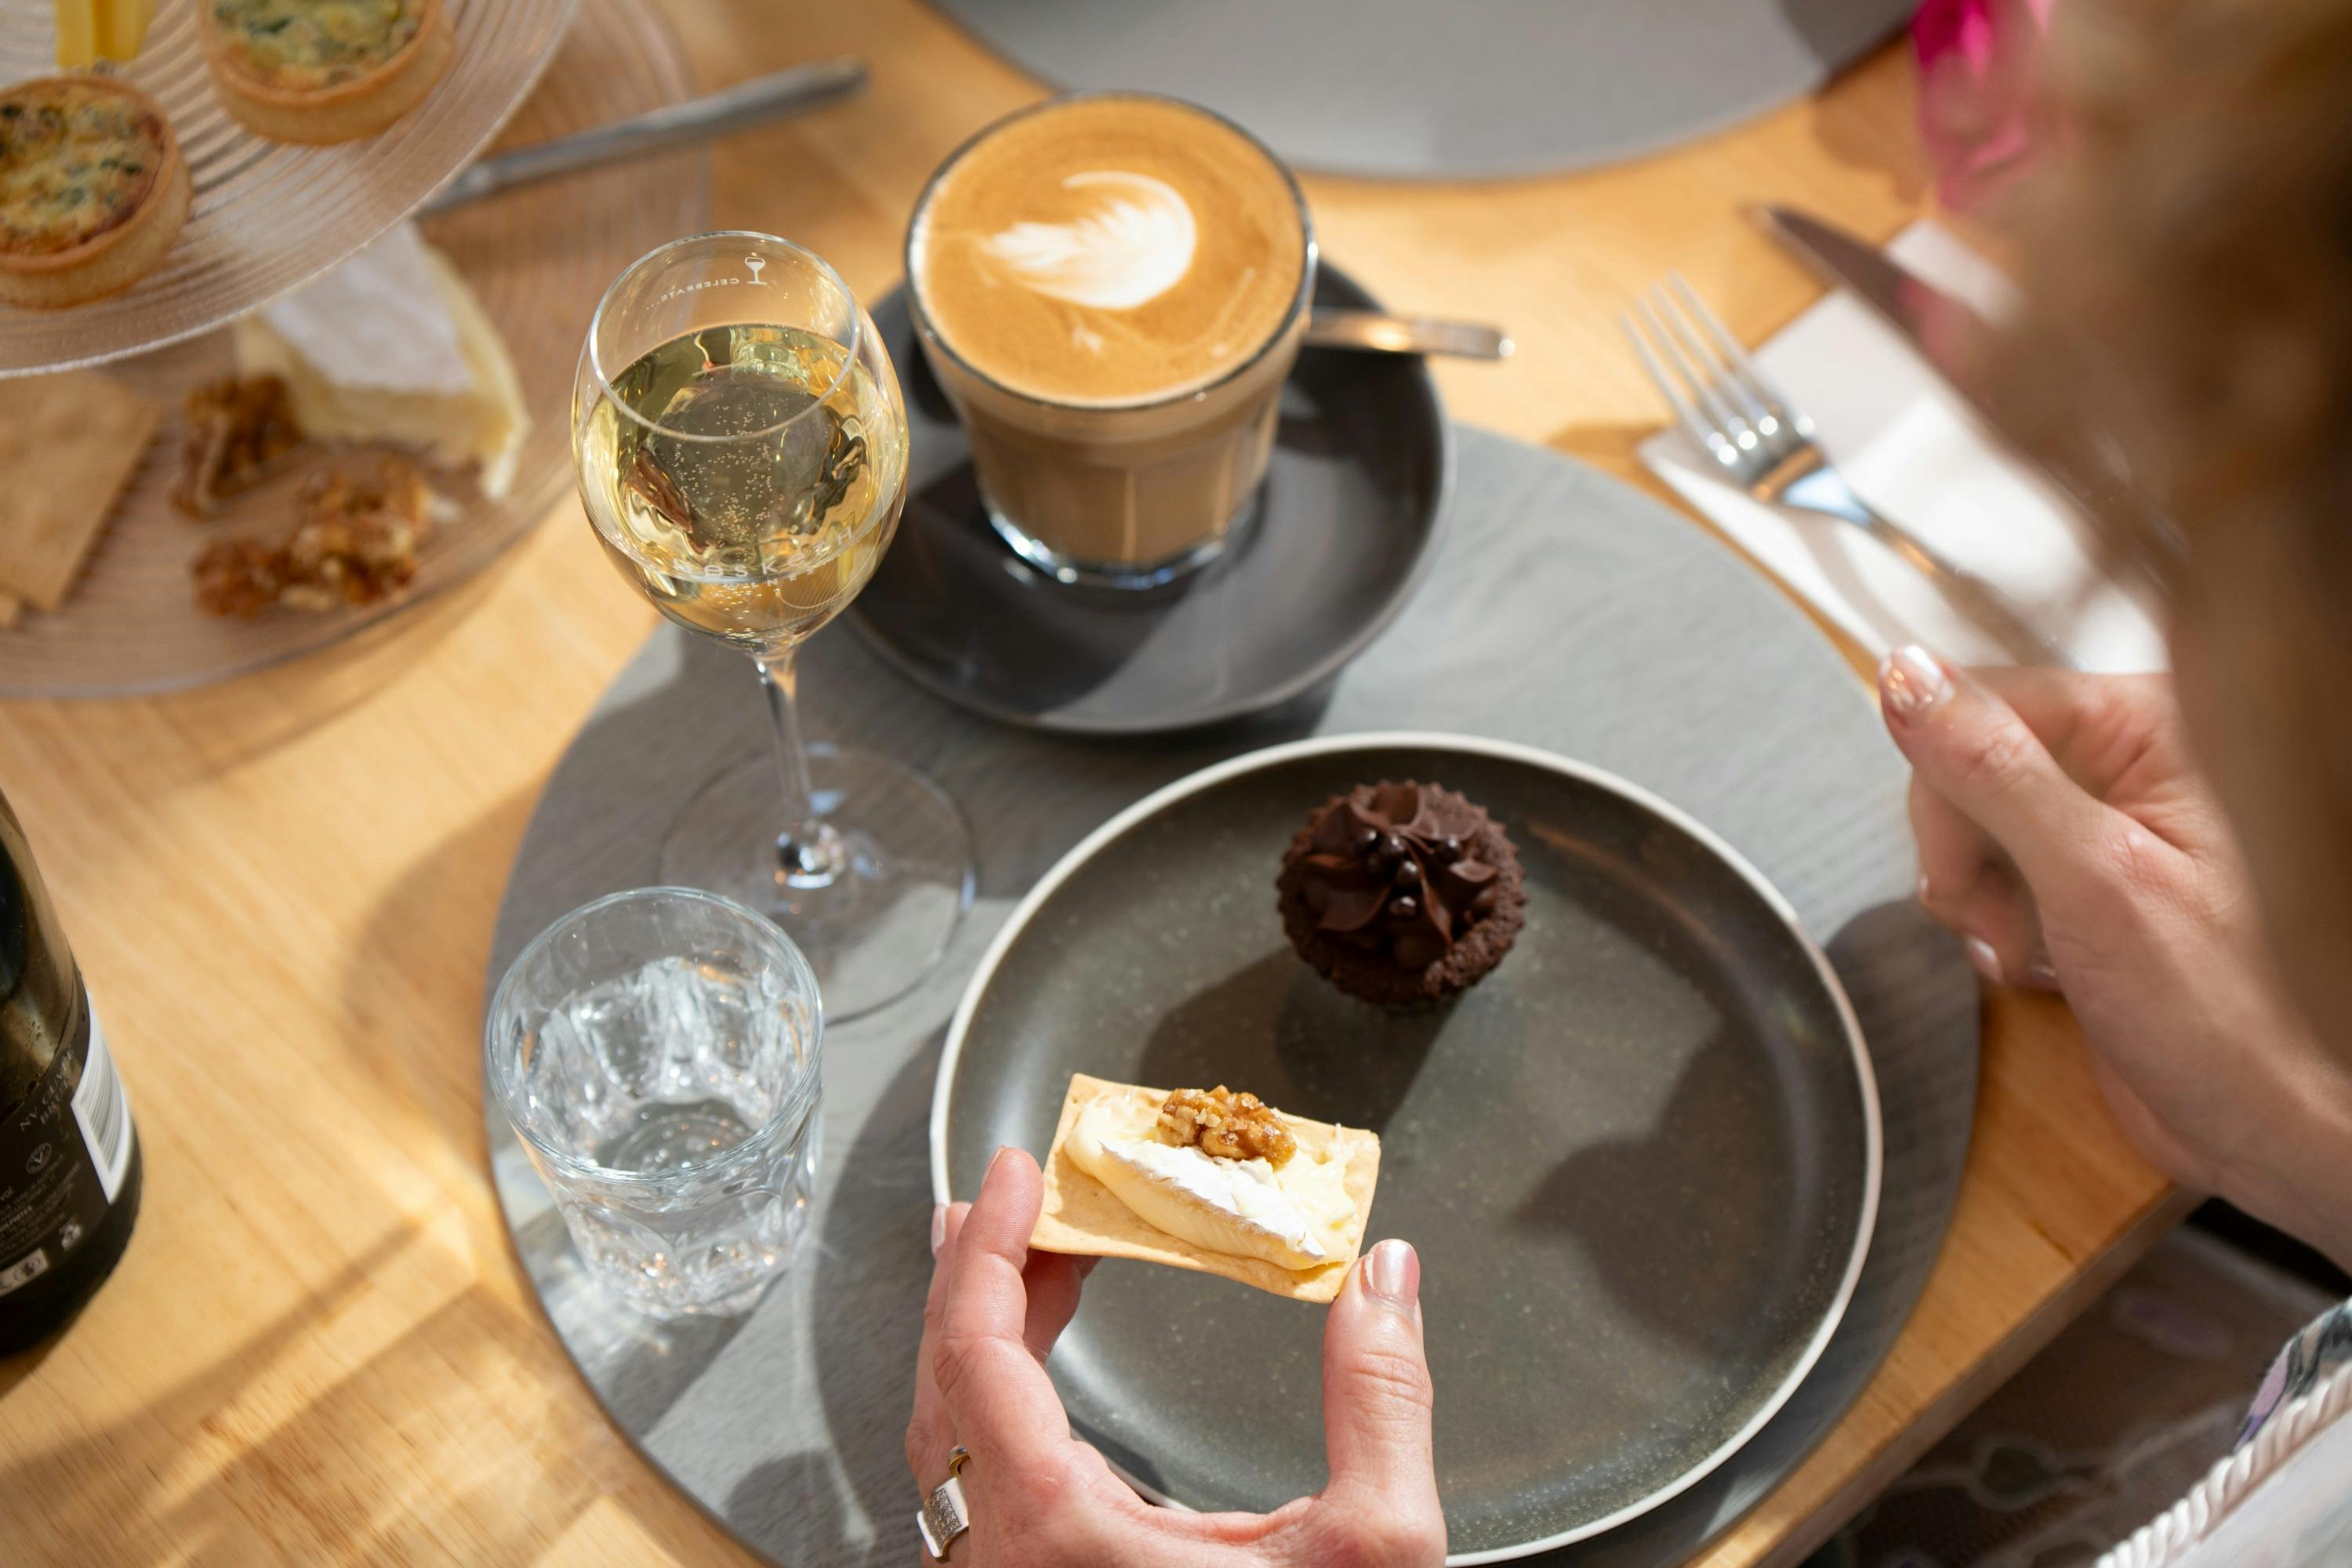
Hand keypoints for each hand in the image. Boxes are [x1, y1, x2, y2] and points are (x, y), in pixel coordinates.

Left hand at [904, 1148, 1445, 1566]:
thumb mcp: (1370, 1555)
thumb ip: (1382, 1402)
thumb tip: (1387, 1277)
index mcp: (1057, 1536)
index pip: (977, 1356)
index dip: (993, 1250)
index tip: (1022, 1172)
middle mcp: (1007, 1564)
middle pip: (943, 1387)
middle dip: (977, 1274)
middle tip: (1020, 1194)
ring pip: (951, 1439)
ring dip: (984, 1334)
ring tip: (1035, 1256)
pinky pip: (980, 1480)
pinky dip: (1000, 1399)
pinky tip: (1046, 1368)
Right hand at [1878, 648, 2351, 1267]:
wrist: (2270, 1128)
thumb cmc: (2230, 1020)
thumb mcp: (2094, 881)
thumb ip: (1994, 772)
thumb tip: (1906, 677)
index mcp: (2158, 726)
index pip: (1988, 702)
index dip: (1951, 786)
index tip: (1958, 870)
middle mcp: (2134, 759)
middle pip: (1970, 760)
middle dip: (1966, 855)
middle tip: (2007, 927)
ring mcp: (2109, 819)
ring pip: (1971, 821)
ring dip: (1980, 900)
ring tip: (2036, 954)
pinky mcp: (2088, 876)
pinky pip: (1995, 869)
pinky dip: (1998, 924)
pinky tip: (2042, 961)